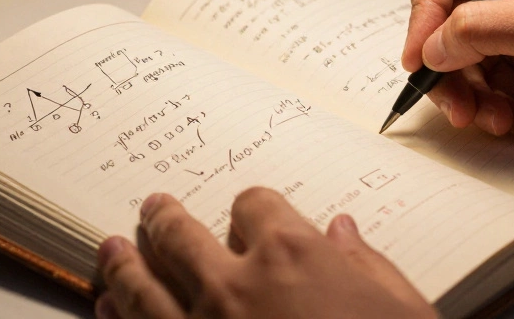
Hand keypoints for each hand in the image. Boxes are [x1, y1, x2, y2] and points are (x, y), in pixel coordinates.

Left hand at [94, 189, 435, 318]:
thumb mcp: (405, 313)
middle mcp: (235, 286)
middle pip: (182, 237)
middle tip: (153, 210)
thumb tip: (344, 233)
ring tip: (110, 250)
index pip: (256, 205)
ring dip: (124, 265)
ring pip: (143, 286)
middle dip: (165, 220)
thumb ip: (368, 267)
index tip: (248, 212)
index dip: (252, 207)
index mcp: (293, 256)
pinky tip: (108, 311)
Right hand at [401, 0, 513, 142]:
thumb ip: (480, 29)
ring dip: (473, 98)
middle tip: (457, 104)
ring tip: (498, 119)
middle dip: (447, 69)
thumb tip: (432, 46)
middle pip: (442, 22)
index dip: (422, 11)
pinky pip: (490, 90)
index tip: (422, 57)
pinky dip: (500, 111)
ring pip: (461, 63)